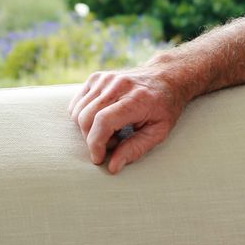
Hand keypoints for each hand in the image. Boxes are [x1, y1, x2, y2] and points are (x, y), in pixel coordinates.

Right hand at [68, 65, 186, 173]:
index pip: (103, 122)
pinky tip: (102, 119)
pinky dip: (83, 117)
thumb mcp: (159, 131)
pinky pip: (77, 103)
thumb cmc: (165, 107)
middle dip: (92, 139)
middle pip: (86, 118)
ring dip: (87, 129)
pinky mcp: (96, 78)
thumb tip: (112, 167)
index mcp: (136, 99)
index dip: (96, 144)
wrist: (167, 78)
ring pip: (78, 112)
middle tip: (112, 144)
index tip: (99, 158)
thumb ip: (136, 149)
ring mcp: (105, 79)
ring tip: (111, 131)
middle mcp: (118, 85)